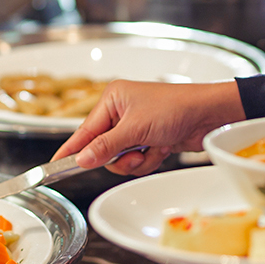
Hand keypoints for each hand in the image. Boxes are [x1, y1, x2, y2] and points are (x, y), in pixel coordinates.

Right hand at [52, 80, 245, 176]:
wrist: (210, 115)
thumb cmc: (176, 108)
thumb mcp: (135, 129)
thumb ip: (106, 146)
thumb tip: (82, 159)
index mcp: (113, 99)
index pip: (84, 130)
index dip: (71, 149)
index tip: (54, 165)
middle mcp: (122, 112)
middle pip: (102, 149)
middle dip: (119, 157)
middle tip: (133, 154)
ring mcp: (137, 127)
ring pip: (120, 158)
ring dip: (135, 160)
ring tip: (151, 149)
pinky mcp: (150, 139)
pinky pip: (137, 160)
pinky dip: (149, 159)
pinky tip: (163, 148)